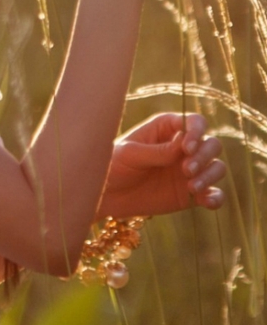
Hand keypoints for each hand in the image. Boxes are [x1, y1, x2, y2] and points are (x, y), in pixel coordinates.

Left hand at [98, 112, 225, 217]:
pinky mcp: (191, 194)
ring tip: (191, 187)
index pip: (195, 122)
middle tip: (186, 170)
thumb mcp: (130, 154)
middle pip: (211, 144)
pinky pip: (213, 193)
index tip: (186, 148)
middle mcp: (183, 147)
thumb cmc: (114, 165)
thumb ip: (157, 150)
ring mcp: (189, 170)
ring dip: (210, 175)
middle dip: (204, 156)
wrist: (108, 195)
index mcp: (167, 128)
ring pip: (216, 167)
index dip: (196, 132)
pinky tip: (207, 202)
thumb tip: (184, 143)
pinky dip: (216, 197)